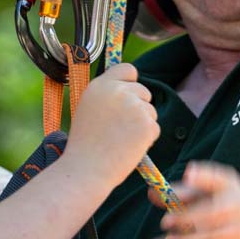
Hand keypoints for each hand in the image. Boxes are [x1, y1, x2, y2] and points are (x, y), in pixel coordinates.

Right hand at [66, 63, 158, 185]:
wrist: (86, 169)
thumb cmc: (85, 145)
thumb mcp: (88, 109)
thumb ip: (107, 96)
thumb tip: (128, 89)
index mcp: (100, 85)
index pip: (128, 69)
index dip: (130, 82)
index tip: (128, 95)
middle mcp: (118, 91)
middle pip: (143, 91)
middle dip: (138, 108)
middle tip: (120, 129)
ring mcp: (134, 106)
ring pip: (150, 111)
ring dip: (141, 125)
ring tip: (120, 140)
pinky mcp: (147, 124)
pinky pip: (154, 128)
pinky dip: (146, 139)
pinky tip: (128, 148)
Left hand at [151, 162, 239, 238]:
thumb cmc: (212, 201)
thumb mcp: (199, 191)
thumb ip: (177, 192)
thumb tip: (152, 193)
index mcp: (228, 186)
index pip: (217, 180)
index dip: (203, 177)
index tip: (187, 175)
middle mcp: (239, 207)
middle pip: (212, 214)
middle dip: (186, 219)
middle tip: (163, 223)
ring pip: (212, 238)